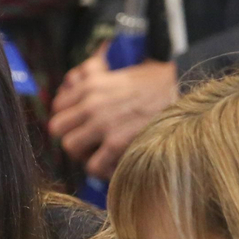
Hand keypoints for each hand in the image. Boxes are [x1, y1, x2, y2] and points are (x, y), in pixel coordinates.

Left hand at [48, 49, 178, 178]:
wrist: (182, 88)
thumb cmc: (153, 81)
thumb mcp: (117, 70)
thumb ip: (91, 74)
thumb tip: (70, 80)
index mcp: (90, 84)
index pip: (57, 107)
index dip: (67, 117)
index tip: (80, 124)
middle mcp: (91, 103)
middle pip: (57, 129)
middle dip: (70, 135)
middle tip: (86, 141)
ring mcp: (103, 124)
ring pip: (70, 147)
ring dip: (82, 153)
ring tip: (98, 152)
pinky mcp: (118, 143)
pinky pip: (93, 166)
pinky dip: (102, 169)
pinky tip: (113, 163)